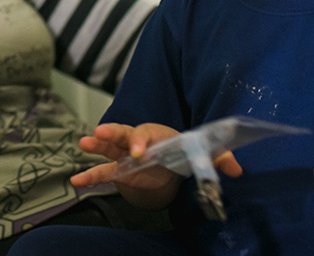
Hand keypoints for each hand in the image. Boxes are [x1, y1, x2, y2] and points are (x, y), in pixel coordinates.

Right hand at [72, 123, 241, 199]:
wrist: (171, 158)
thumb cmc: (183, 150)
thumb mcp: (201, 152)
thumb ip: (218, 158)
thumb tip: (237, 169)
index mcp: (156, 133)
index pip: (146, 134)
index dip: (142, 142)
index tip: (139, 153)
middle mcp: (138, 140)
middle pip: (123, 134)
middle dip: (111, 134)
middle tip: (98, 133)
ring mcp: (126, 155)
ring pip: (109, 148)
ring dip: (96, 146)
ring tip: (83, 143)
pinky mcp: (121, 170)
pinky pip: (103, 172)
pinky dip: (90, 176)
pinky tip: (76, 180)